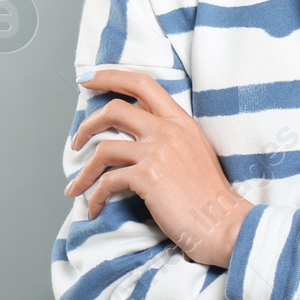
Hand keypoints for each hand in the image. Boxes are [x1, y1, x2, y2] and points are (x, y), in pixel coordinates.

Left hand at [65, 69, 250, 270]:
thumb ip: (170, 137)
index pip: (143, 84)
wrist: (223, 222)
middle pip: (116, 109)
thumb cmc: (209, 194)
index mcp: (182, 121)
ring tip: (77, 186)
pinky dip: (94, 196)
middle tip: (76, 141)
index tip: (88, 80)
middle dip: (87, 124)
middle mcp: (169, 130)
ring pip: (104, 148)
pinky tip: (94, 208)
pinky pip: (107, 181)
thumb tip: (136, 139)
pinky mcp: (148, 177)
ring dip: (84, 170)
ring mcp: (158, 152)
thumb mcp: (195, 151)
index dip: (111, 77)